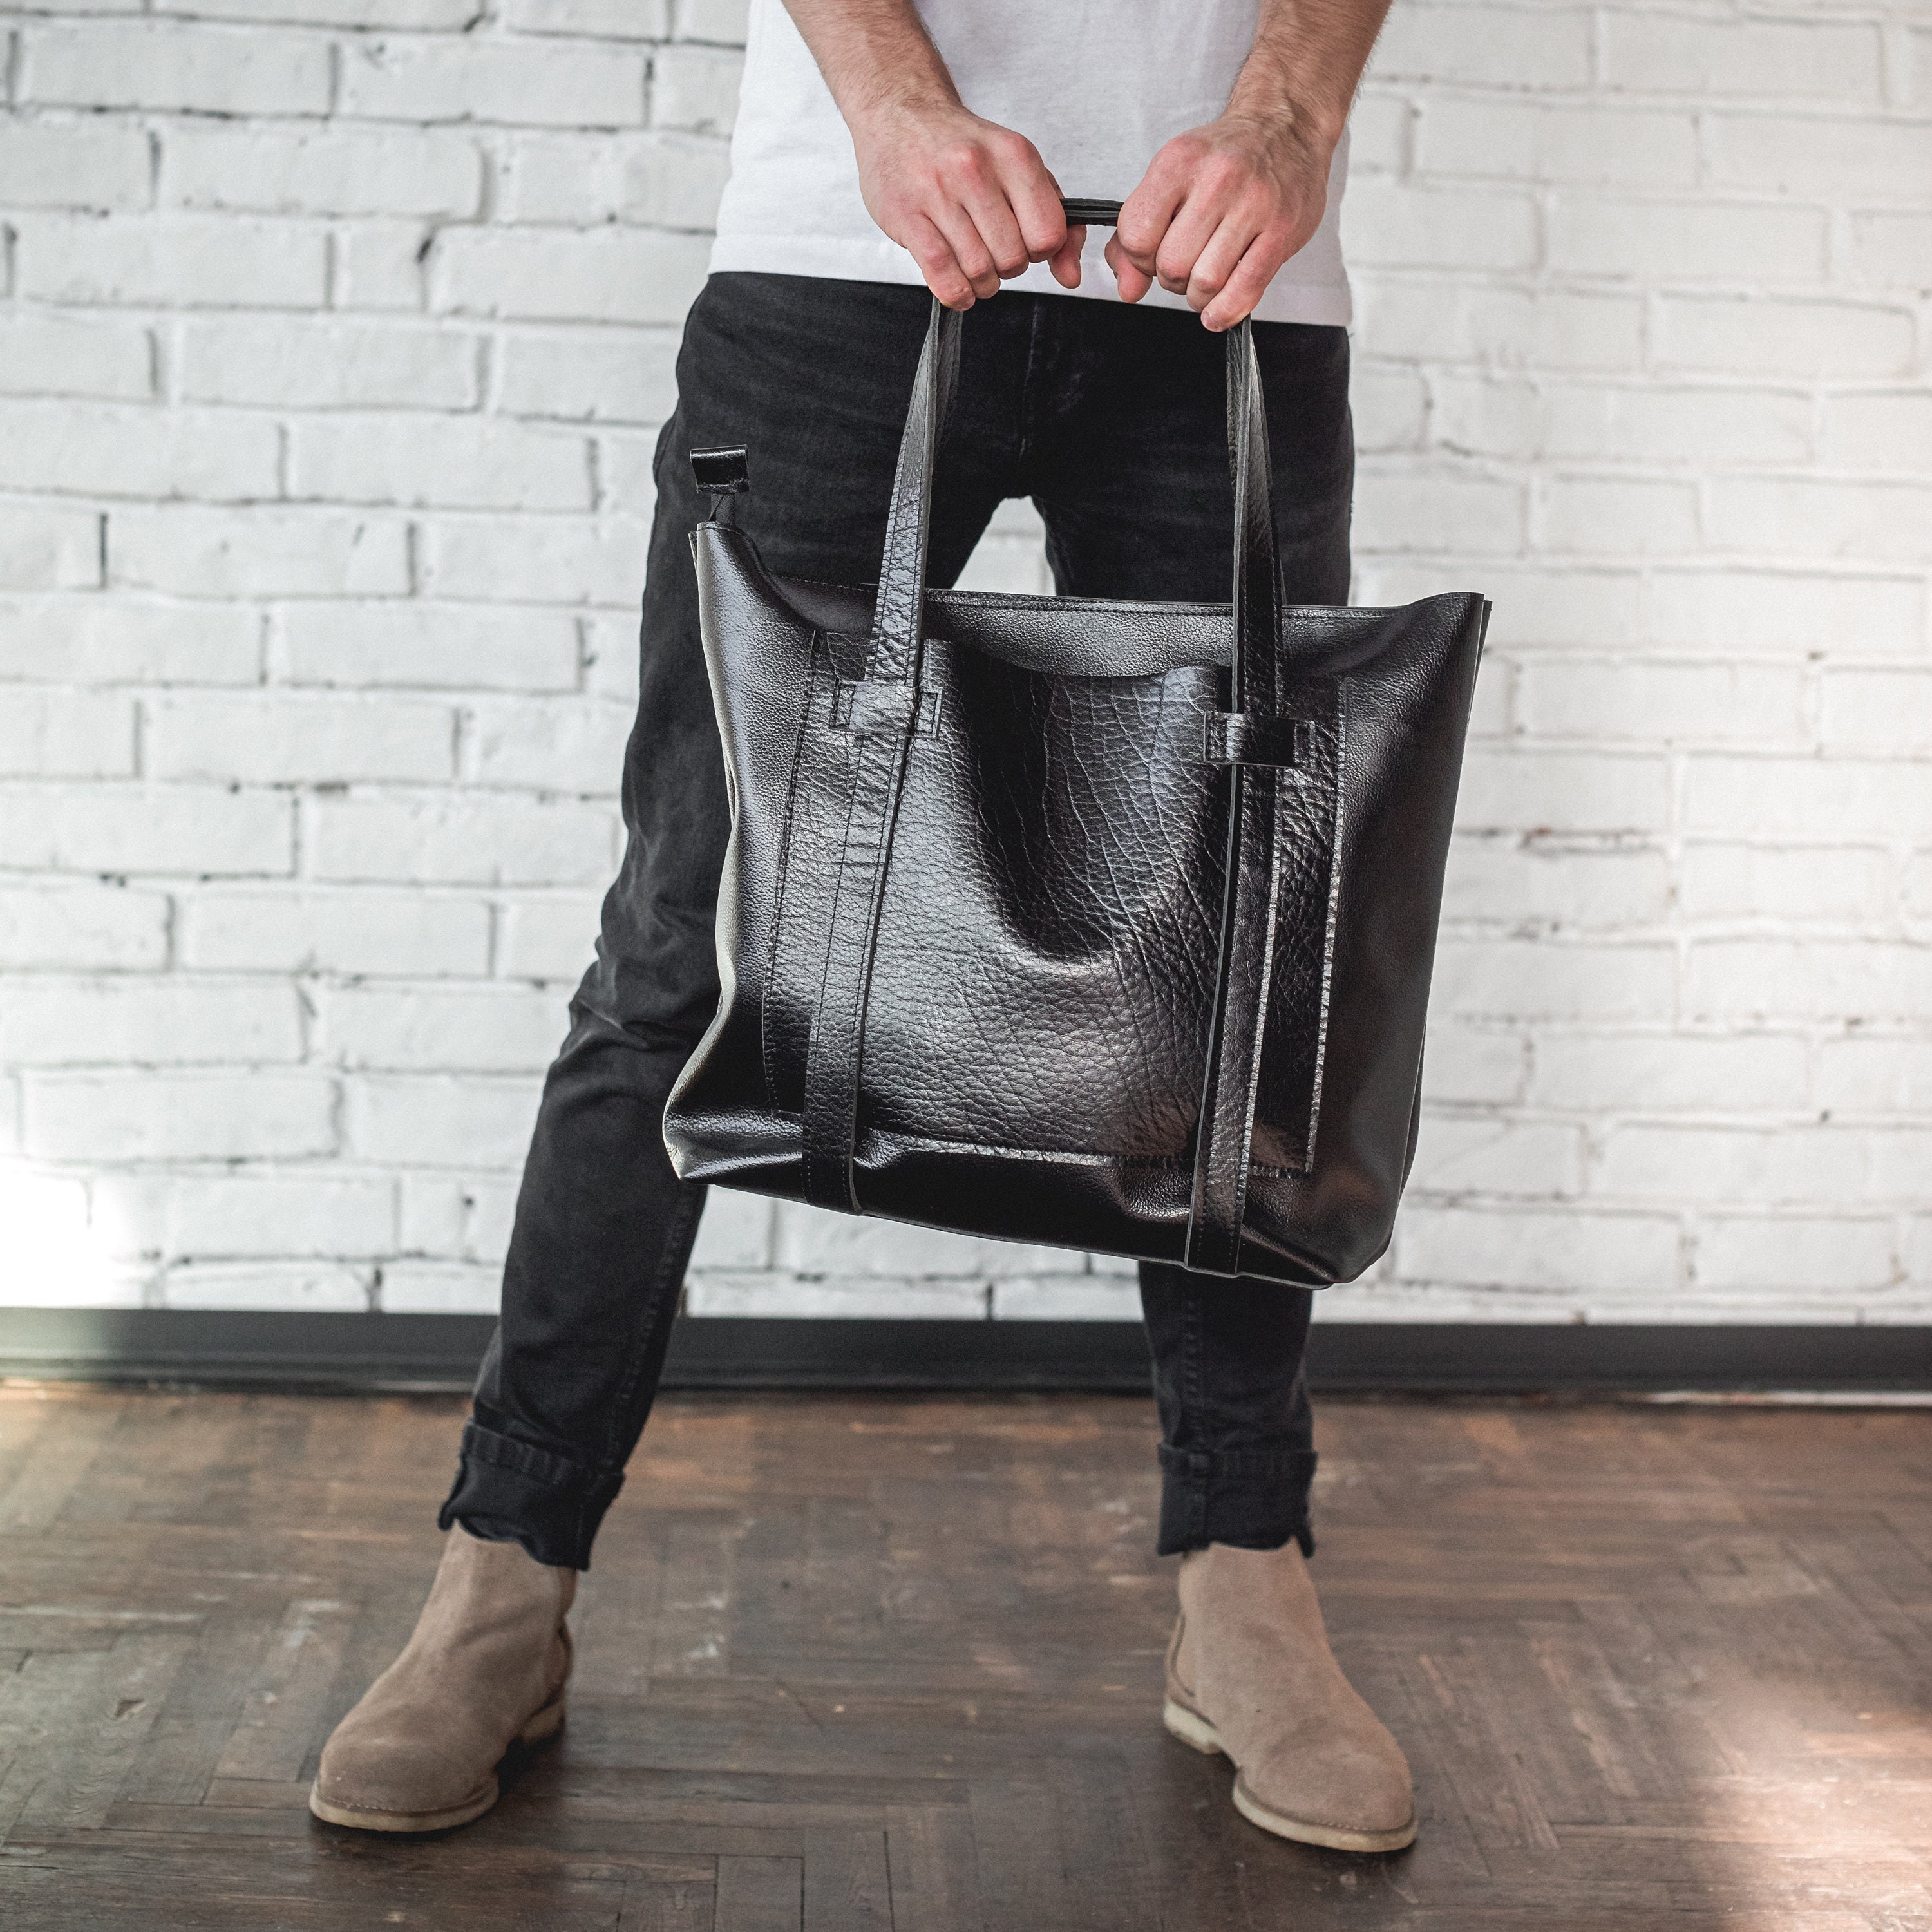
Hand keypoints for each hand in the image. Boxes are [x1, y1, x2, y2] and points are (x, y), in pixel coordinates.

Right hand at [849, 100, 1082, 310]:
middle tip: (994, 251)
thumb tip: (1071, 276)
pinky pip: (943, 275)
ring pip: (979, 271)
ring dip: (982, 283)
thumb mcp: (1020, 170)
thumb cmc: (964, 149)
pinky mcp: (907, 216)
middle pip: (1013, 258)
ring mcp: (938, 192)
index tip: (1025, 240)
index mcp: (1013, 155)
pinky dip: (957, 293)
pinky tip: (960, 287)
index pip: (1048, 234)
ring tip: (974, 265)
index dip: (1040, 250)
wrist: (899, 114)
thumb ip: (1056, 220)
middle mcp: (976, 169)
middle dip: (1008, 268)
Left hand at [1107, 115, 1332, 330]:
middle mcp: (1216, 179)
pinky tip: (1217, 310)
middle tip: (1185, 267)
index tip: (1153, 256)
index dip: (1139, 259)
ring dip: (1199, 295)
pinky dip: (1225, 310)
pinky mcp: (1281, 229)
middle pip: (1171, 265)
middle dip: (1171, 279)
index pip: (1136, 236)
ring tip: (1205, 278)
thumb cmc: (1226, 158)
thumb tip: (1128, 288)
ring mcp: (1253, 204)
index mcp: (1179, 161)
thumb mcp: (1170, 180)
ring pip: (1205, 282)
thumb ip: (1136, 234)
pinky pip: (1245, 288)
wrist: (1287, 128)